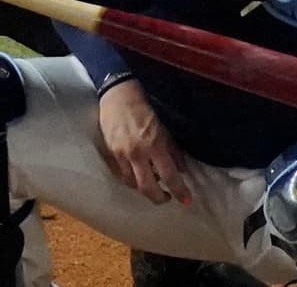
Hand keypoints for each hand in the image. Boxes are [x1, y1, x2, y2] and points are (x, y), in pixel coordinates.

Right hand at [97, 79, 190, 205]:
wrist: (118, 96)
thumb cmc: (144, 110)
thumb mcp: (164, 129)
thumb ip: (173, 151)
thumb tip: (182, 170)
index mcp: (154, 145)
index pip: (169, 175)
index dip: (179, 191)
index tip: (186, 200)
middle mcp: (137, 153)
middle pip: (147, 187)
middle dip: (159, 198)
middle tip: (167, 197)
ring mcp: (121, 154)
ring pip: (132, 184)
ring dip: (143, 188)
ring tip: (152, 184)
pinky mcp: (110, 153)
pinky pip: (120, 174)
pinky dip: (130, 178)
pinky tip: (137, 175)